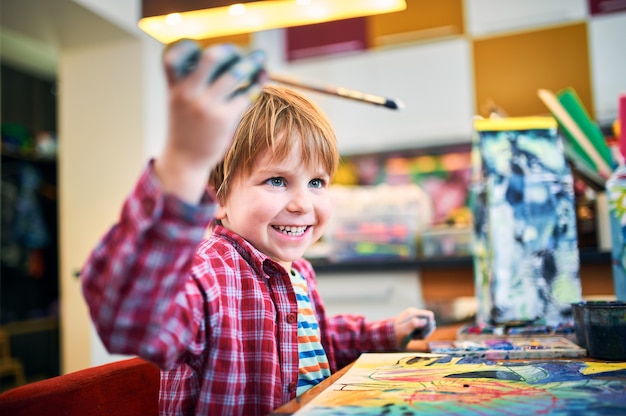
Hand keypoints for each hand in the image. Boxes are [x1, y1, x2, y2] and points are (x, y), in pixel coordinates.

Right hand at [155, 40, 266, 202]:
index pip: (173, 56)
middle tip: (239, 53)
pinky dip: (255, 86)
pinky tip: (259, 84)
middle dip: (230, 51)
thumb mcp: (179, 103)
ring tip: (260, 60)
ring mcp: (206, 106)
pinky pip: (244, 95)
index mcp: (175, 87)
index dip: (187, 47)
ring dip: (251, 64)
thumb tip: (226, 61)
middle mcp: (189, 93)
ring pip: (234, 74)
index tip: (201, 48)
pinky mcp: (224, 119)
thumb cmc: (186, 129)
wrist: (185, 160)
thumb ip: (194, 83)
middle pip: (211, 57)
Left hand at [394, 307, 435, 348]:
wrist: (388, 338)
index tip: (420, 332)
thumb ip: (414, 324)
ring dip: (423, 334)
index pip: (430, 315)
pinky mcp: (415, 324)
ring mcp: (415, 318)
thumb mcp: (404, 330)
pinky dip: (421, 335)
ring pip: (428, 327)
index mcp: (413, 312)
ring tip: (413, 337)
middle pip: (430, 321)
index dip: (429, 325)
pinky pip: (424, 330)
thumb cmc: (396, 335)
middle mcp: (415, 313)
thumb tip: (425, 321)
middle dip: (426, 331)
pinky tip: (413, 337)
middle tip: (415, 336)